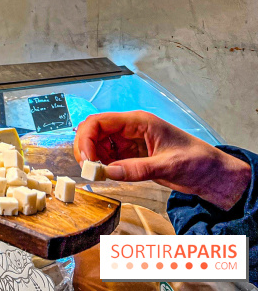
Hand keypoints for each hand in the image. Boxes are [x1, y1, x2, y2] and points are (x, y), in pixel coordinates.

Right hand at [74, 111, 250, 210]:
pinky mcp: (130, 155)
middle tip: (88, 169)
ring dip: (92, 158)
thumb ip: (138, 169)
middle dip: (85, 147)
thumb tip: (109, 172)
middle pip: (93, 130)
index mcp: (139, 122)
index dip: (87, 139)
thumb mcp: (168, 166)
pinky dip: (101, 165)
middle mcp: (130, 129)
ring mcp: (129, 142)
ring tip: (96, 174)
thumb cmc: (197, 161)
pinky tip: (105, 174)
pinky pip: (107, 156)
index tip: (88, 160)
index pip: (100, 122)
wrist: (212, 175)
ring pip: (97, 144)